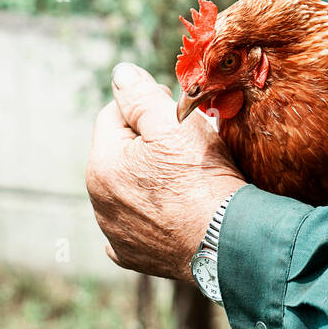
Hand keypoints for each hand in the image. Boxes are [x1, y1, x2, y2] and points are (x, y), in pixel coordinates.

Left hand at [86, 62, 246, 282]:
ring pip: (129, 185)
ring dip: (149, 174)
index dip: (144, 104)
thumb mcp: (172, 121)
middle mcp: (99, 202)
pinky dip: (151, 211)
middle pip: (120, 151)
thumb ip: (140, 94)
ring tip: (185, 175)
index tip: (175, 109)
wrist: (227, 239)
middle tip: (185, 141)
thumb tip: (120, 73)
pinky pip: (136, 222)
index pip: (113, 114)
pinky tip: (172, 207)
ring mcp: (115, 234)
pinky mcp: (134, 255)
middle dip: (147, 139)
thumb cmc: (201, 176)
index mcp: (102, 165)